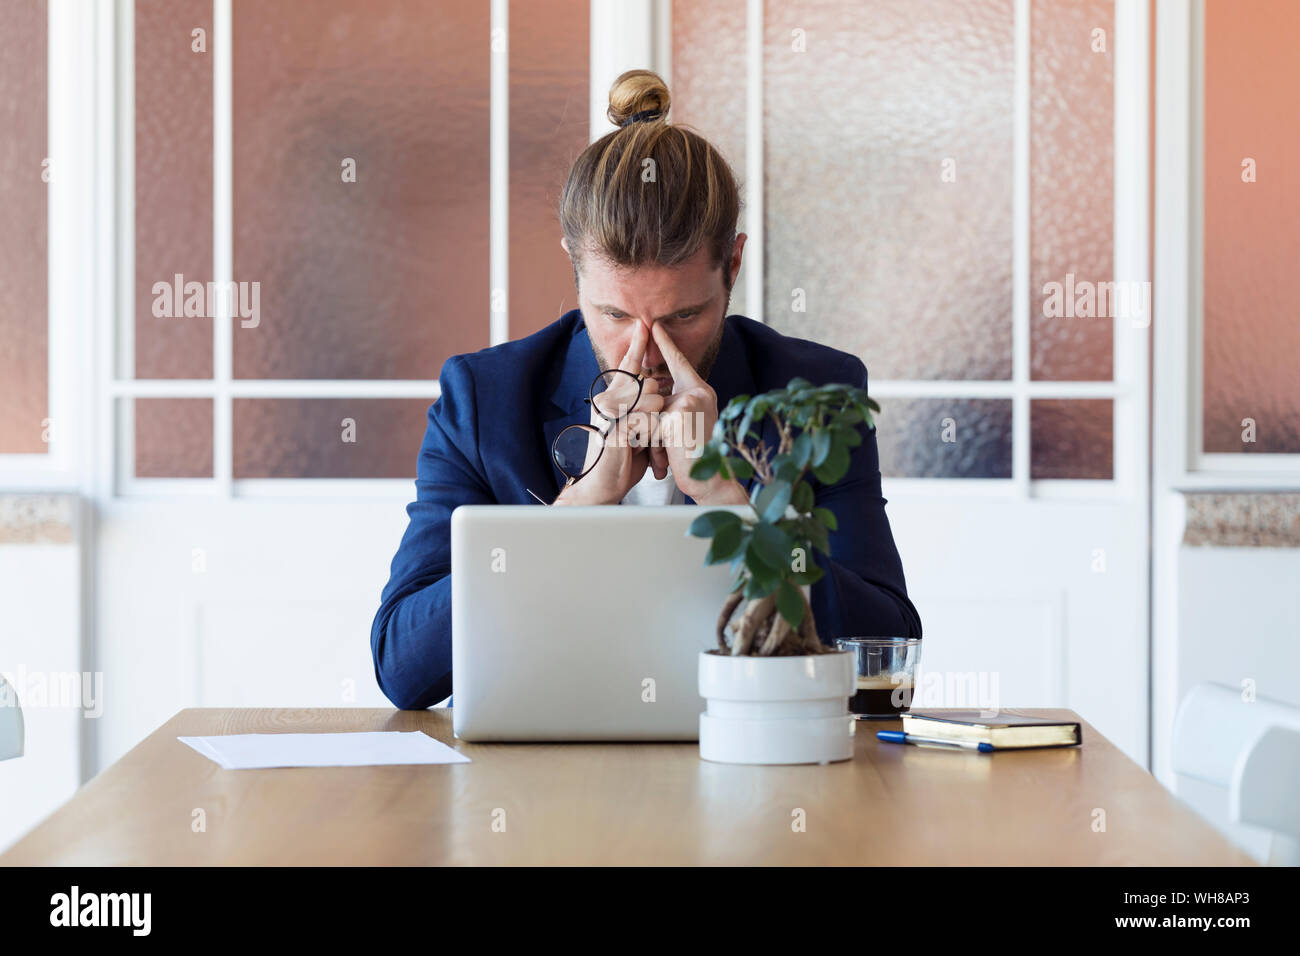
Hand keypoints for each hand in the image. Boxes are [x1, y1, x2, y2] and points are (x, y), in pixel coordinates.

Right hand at [554, 321, 663, 505]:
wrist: (601, 486)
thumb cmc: (620, 461)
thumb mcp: (634, 430)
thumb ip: (641, 409)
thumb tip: (657, 393)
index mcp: (611, 397)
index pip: (627, 366)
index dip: (637, 346)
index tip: (645, 325)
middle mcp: (606, 399)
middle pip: (646, 383)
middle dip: (657, 404)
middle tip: (648, 429)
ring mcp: (608, 412)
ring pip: (649, 398)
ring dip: (655, 420)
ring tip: (642, 440)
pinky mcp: (614, 427)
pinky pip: (646, 418)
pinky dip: (651, 433)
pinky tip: (639, 445)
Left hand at [650, 322, 747, 504]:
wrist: (710, 480)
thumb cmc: (694, 456)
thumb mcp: (683, 425)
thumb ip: (671, 406)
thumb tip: (647, 394)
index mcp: (701, 391)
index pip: (678, 363)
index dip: (665, 343)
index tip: (653, 326)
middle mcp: (699, 391)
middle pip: (656, 396)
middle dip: (652, 425)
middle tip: (669, 447)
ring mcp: (690, 400)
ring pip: (651, 411)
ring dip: (653, 437)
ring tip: (671, 454)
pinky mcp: (679, 414)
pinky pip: (650, 424)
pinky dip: (652, 443)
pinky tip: (670, 455)